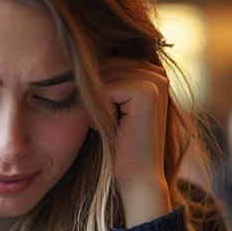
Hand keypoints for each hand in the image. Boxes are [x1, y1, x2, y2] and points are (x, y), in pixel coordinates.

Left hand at [100, 57, 171, 226]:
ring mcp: (156, 80)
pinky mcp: (148, 92)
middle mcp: (156, 71)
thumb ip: (103, 78)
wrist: (136, 179)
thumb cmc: (117, 145)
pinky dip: (99, 111)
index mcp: (150, 71)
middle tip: (104, 122)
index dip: (93, 87)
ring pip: (102, 76)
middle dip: (92, 94)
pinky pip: (104, 89)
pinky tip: (111, 128)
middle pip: (103, 65)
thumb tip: (75, 51)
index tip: (103, 114)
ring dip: (95, 103)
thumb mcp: (108, 105)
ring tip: (108, 125)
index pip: (105, 61)